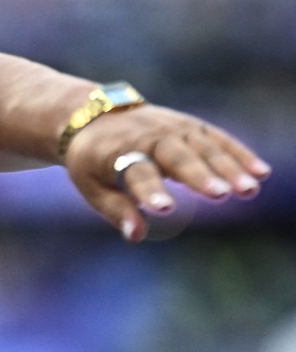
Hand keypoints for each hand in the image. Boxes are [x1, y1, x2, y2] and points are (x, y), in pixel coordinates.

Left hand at [62, 104, 269, 241]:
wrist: (93, 116)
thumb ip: (116, 210)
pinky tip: (261, 172)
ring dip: (228, 168)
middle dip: (198, 176)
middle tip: (220, 195)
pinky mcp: (190, 126)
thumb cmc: (93, 160)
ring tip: (249, 190)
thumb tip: (136, 235)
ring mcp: (172, 129)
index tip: (164, 209)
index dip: (150, 191)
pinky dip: (239, 154)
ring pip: (203, 148)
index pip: (137, 173)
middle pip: (177, 158)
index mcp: (119, 153)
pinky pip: (218, 139)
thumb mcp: (91, 185)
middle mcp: (149, 137)